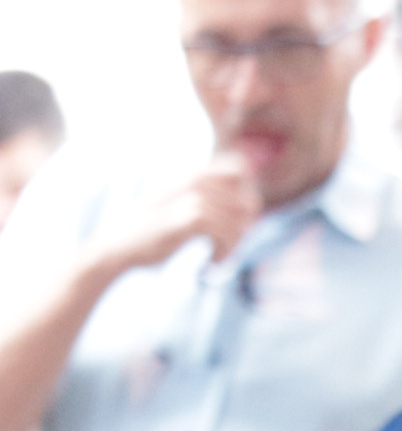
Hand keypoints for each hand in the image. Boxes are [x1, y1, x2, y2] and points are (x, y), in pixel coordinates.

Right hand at [94, 156, 259, 273]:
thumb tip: (254, 205)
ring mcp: (188, 197)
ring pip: (238, 221)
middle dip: (245, 227)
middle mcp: (192, 180)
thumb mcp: (182, 206)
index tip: (237, 218)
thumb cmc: (154, 230)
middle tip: (228, 245)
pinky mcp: (186, 218)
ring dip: (234, 245)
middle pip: (246, 200)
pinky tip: (212, 262)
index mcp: (192, 173)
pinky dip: (224, 251)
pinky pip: (224, 232)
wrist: (119, 246)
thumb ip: (212, 199)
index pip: (240, 168)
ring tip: (219, 256)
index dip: (247, 194)